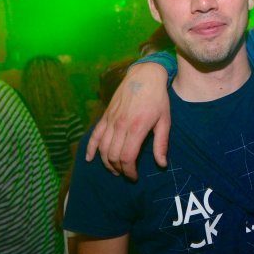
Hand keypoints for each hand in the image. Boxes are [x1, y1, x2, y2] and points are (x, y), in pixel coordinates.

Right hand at [85, 62, 171, 179]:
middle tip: (126, 173)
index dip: (129, 171)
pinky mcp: (105, 116)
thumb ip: (161, 144)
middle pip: (113, 156)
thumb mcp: (165, 121)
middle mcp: (120, 126)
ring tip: (114, 170)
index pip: (127, 158)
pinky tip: (89, 159)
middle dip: (119, 169)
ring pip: (102, 148)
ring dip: (106, 162)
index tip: (134, 177)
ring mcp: (110, 121)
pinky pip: (94, 135)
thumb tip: (161, 164)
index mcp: (136, 129)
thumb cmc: (158, 99)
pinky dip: (90, 148)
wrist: (144, 76)